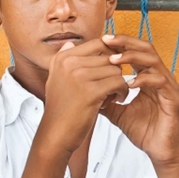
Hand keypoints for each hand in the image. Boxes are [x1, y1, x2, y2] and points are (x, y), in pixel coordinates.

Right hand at [42, 38, 128, 153]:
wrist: (56, 133)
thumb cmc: (62, 108)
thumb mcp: (57, 79)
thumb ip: (64, 60)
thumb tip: (69, 43)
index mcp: (63, 58)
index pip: (98, 43)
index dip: (110, 56)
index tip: (110, 71)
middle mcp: (69, 63)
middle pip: (109, 57)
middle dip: (114, 72)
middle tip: (110, 88)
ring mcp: (79, 76)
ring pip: (116, 70)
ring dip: (119, 84)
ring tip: (111, 96)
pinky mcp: (91, 91)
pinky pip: (119, 83)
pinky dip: (122, 92)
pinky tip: (115, 100)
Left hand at [97, 34, 178, 166]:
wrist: (160, 152)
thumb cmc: (144, 132)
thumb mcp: (118, 113)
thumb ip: (106, 99)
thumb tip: (85, 91)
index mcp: (149, 78)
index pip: (136, 52)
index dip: (120, 45)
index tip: (101, 41)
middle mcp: (161, 78)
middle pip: (146, 49)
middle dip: (126, 43)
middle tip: (106, 41)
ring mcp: (169, 87)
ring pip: (154, 60)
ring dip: (133, 58)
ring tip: (113, 60)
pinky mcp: (174, 98)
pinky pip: (160, 81)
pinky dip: (144, 79)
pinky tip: (129, 84)